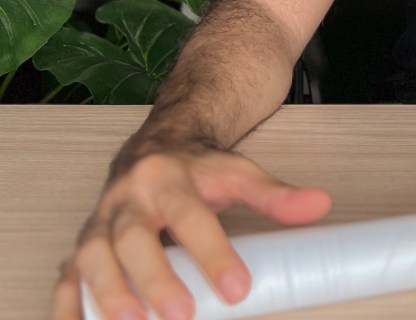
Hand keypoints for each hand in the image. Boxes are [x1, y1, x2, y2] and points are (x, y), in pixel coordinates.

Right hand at [53, 142, 331, 319]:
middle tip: (181, 316)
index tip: (238, 289)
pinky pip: (66, 275)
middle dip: (155, 279)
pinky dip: (66, 307)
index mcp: (169, 175)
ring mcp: (100, 220)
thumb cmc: (198, 167)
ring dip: (106, 295)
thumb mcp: (239, 172)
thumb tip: (319, 205)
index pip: (192, 215)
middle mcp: (129, 196)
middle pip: (134, 237)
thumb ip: (275, 195)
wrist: (159, 142)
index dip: (214, 253)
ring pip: (92, 255)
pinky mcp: (82, 243)